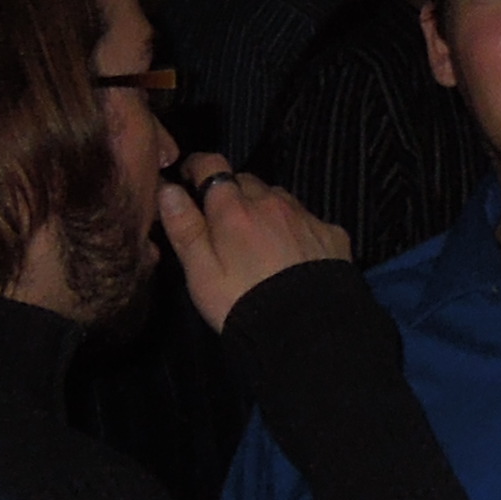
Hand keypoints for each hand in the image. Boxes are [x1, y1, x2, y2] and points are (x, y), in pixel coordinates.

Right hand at [158, 158, 351, 332]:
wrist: (306, 333)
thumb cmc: (241, 304)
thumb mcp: (201, 273)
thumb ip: (184, 228)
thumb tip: (168, 188)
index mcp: (234, 209)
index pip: (212, 166)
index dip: (198, 166)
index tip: (189, 176)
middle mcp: (272, 202)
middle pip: (247, 182)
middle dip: (233, 193)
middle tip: (224, 223)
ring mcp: (306, 216)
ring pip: (279, 199)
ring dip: (266, 209)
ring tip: (260, 241)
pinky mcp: (332, 234)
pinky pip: (308, 220)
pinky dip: (297, 229)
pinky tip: (294, 256)